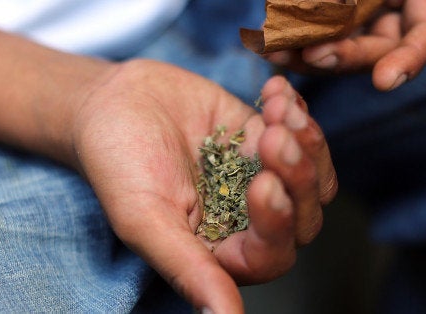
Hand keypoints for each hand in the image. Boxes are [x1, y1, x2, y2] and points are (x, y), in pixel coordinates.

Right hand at [71, 60, 336, 312]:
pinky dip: (296, 111)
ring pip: (313, 174)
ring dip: (306, 140)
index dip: (277, 223)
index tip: (262, 183)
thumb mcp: (145, 218)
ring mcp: (261, 175)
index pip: (271, 255)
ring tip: (277, 108)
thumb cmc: (117, 164)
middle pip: (304, 215)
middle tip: (273, 136)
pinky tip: (274, 91)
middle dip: (296, 174)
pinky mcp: (264, 137)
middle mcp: (247, 218)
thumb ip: (187, 267)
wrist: (112, 103)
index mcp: (221, 249)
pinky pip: (301, 131)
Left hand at [265, 0, 425, 90]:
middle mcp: (389, 18)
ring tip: (275, 52)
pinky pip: (308, 41)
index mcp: (416, 1)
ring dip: (304, 57)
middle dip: (341, 56)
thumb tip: (329, 29)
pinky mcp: (324, 29)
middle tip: (313, 54)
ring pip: (336, 53)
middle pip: (374, 51)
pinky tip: (264, 44)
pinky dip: (289, 44)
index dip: (409, 61)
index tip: (384, 81)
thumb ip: (348, 2)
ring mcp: (356, 26)